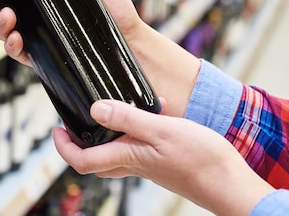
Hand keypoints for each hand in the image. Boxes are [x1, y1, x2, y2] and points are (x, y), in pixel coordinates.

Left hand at [53, 99, 273, 215]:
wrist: (232, 185)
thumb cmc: (201, 161)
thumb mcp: (162, 131)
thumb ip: (128, 119)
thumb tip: (94, 110)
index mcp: (128, 157)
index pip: (82, 161)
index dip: (63, 147)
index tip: (57, 128)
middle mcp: (134, 163)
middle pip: (95, 159)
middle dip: (79, 142)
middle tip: (75, 120)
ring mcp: (149, 163)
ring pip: (117, 150)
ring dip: (111, 130)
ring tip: (116, 104)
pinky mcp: (163, 160)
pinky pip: (140, 144)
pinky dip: (140, 125)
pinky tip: (158, 107)